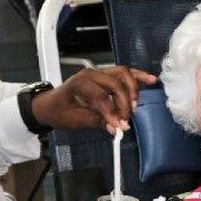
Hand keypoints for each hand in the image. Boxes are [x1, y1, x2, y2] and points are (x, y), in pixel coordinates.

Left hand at [31, 66, 156, 134]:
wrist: (50, 104)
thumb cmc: (59, 110)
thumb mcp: (74, 120)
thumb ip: (97, 122)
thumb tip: (115, 127)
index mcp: (80, 83)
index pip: (102, 96)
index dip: (112, 113)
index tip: (119, 126)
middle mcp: (91, 74)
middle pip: (116, 83)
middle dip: (124, 102)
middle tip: (125, 119)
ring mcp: (100, 73)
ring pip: (123, 74)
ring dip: (133, 90)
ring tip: (135, 106)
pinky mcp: (106, 77)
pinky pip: (124, 74)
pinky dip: (138, 76)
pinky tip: (150, 80)